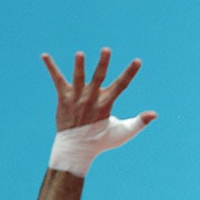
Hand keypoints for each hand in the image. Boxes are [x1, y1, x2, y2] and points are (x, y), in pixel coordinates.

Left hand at [43, 49, 156, 175]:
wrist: (76, 149)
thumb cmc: (102, 140)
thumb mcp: (123, 133)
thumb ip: (139, 122)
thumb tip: (155, 114)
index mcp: (106, 105)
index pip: (121, 86)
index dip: (130, 73)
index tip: (137, 61)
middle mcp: (91, 100)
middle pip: (98, 79)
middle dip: (102, 64)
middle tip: (106, 50)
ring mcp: (76, 99)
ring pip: (78, 79)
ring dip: (79, 66)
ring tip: (80, 54)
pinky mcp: (63, 98)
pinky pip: (57, 80)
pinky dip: (51, 67)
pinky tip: (44, 55)